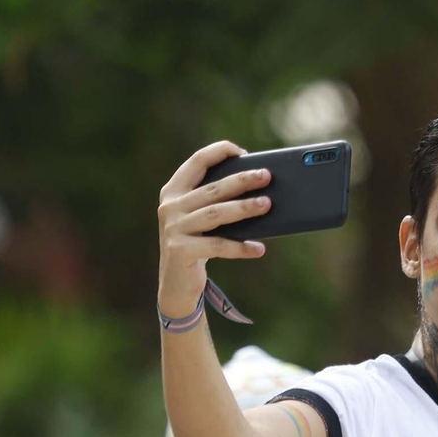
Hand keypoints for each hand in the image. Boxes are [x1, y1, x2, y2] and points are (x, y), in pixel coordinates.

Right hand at [156, 141, 272, 316]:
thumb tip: (260, 189)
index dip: (220, 152)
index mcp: (174, 191)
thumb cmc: (197, 244)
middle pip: (212, 188)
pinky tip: (259, 248)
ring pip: (216, 214)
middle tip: (266, 175)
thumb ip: (217, 201)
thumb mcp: (202, 219)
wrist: (176, 284)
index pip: (197, 161)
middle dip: (242, 180)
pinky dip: (240, 247)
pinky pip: (217, 246)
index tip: (244, 152)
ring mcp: (174, 228)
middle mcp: (170, 206)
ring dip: (244, 208)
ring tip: (267, 204)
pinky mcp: (180, 250)